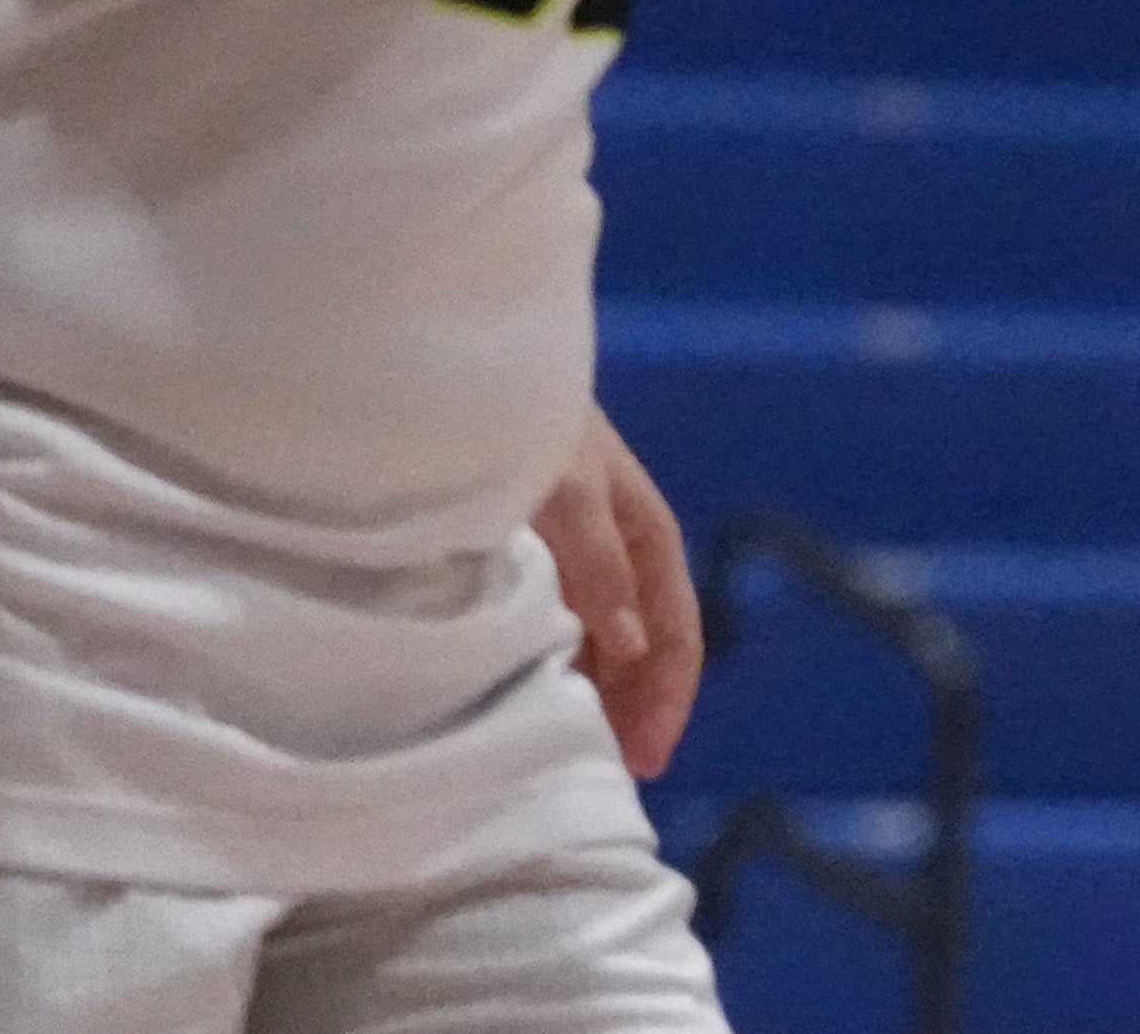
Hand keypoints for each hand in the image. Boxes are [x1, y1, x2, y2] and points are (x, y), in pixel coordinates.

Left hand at [533, 404, 701, 776]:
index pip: (676, 629)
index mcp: (645, 529)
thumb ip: (596, 565)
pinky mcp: (526, 547)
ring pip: (599, 634)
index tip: (646, 759)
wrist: (464, 365)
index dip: (668, 697)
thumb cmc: (521, 422)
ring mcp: (572, 546)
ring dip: (595, 690)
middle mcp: (616, 542)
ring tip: (569, 746)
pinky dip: (553, 662)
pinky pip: (555, 619)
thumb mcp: (564, 490)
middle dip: (635, 707)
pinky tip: (527, 691)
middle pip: (642, 642)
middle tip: (610, 773)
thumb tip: (631, 648)